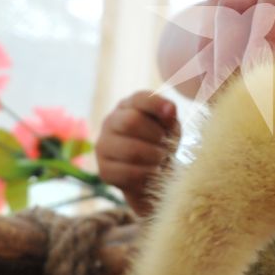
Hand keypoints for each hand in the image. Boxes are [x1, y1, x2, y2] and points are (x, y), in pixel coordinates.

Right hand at [94, 91, 178, 215]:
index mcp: (128, 106)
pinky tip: (153, 173)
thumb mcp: (169, 128)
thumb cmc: (161, 144)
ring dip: (154, 157)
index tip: (171, 115)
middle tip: (167, 147)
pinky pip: (128, 173)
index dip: (157, 104)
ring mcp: (103, 146)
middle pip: (131, 121)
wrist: (153, 176)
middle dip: (156, 136)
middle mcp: (111, 122)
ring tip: (162, 161)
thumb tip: (169, 109)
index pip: (139, 98)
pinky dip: (147, 174)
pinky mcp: (104, 170)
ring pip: (130, 149)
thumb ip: (169, 117)